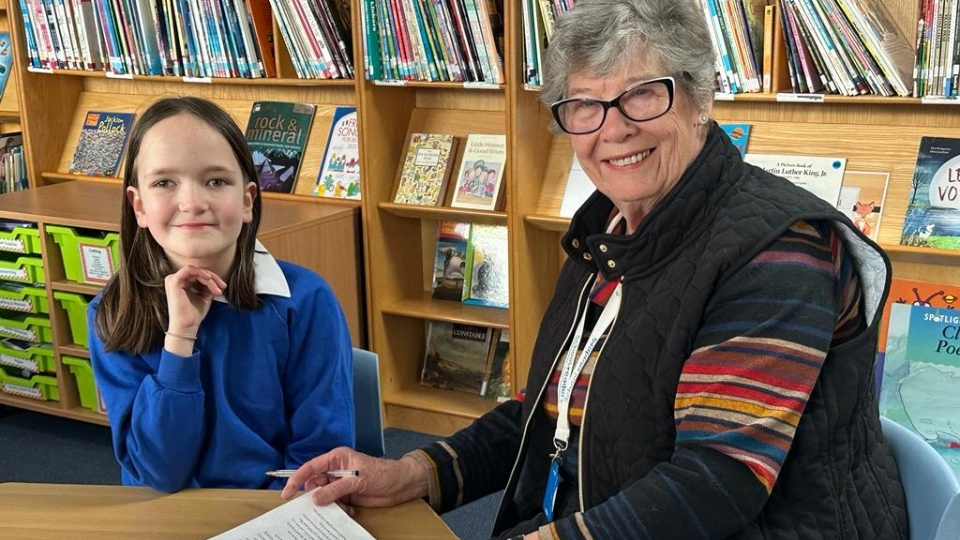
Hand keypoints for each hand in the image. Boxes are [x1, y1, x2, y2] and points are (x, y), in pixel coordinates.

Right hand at [164, 264, 226, 335]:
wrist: (187, 326)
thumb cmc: (194, 314)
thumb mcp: (205, 296)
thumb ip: (208, 285)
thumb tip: (216, 279)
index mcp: (182, 282)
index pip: (199, 274)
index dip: (213, 279)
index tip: (223, 287)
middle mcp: (176, 279)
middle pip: (199, 271)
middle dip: (214, 278)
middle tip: (223, 287)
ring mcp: (173, 279)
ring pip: (196, 271)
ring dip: (210, 278)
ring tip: (217, 289)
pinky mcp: (173, 282)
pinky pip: (189, 270)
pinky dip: (200, 272)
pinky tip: (209, 278)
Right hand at [280, 447, 428, 511]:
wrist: (402, 484)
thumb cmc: (383, 473)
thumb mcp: (358, 480)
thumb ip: (335, 489)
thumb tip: (315, 498)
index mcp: (337, 458)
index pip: (311, 468)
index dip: (297, 479)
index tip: (287, 493)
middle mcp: (336, 470)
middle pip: (315, 484)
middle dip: (316, 497)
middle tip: (319, 506)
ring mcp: (342, 483)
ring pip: (324, 497)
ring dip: (330, 505)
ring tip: (343, 507)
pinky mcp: (347, 495)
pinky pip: (334, 504)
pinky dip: (339, 509)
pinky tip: (350, 510)